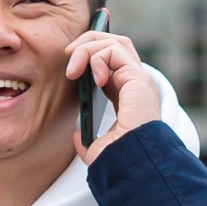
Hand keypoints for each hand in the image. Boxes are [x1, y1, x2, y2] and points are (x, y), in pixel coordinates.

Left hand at [67, 29, 165, 163]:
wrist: (131, 164)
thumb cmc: (119, 159)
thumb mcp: (96, 147)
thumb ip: (87, 139)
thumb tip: (77, 135)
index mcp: (126, 95)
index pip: (111, 60)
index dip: (91, 53)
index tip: (71, 63)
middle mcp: (134, 82)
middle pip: (114, 42)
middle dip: (88, 41)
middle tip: (68, 55)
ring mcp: (138, 78)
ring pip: (114, 42)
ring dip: (88, 47)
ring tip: (73, 68)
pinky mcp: (137, 77)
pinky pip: (114, 51)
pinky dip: (98, 58)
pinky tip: (94, 79)